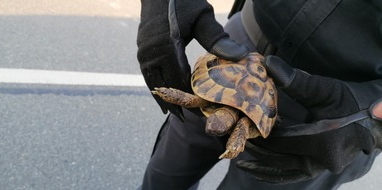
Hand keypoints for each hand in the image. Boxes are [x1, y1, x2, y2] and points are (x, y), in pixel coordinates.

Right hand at [137, 0, 248, 119]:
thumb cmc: (183, 1)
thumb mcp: (203, 17)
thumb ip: (218, 38)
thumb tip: (241, 55)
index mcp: (168, 46)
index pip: (181, 79)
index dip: (191, 97)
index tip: (201, 110)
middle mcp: (152, 52)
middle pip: (167, 85)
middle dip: (178, 102)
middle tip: (191, 118)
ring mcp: (144, 52)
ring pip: (153, 83)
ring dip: (164, 98)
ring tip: (174, 113)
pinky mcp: (141, 50)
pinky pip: (147, 74)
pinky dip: (155, 86)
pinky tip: (162, 95)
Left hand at [236, 55, 381, 183]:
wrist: (370, 119)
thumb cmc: (351, 101)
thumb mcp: (325, 89)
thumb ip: (296, 80)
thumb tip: (268, 63)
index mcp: (323, 142)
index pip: (280, 140)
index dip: (258, 133)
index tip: (239, 124)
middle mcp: (320, 161)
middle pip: (278, 157)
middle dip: (254, 149)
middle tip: (233, 140)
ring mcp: (319, 168)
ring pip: (282, 170)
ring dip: (260, 164)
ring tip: (239, 158)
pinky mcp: (317, 169)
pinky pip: (290, 175)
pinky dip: (272, 173)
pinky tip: (256, 168)